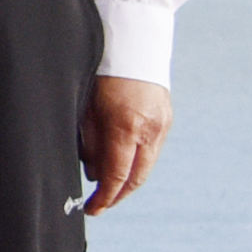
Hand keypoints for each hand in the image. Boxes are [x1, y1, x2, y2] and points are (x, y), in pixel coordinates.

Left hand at [83, 75, 171, 214]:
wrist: (131, 42)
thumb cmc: (98, 71)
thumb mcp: (85, 107)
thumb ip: (89, 142)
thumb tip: (93, 173)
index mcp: (126, 126)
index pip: (117, 175)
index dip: (105, 197)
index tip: (92, 209)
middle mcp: (150, 129)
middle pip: (137, 177)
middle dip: (118, 196)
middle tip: (100, 206)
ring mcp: (162, 124)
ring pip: (146, 165)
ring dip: (128, 180)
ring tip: (108, 189)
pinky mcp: (167, 118)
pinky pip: (152, 150)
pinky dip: (137, 162)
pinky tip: (121, 164)